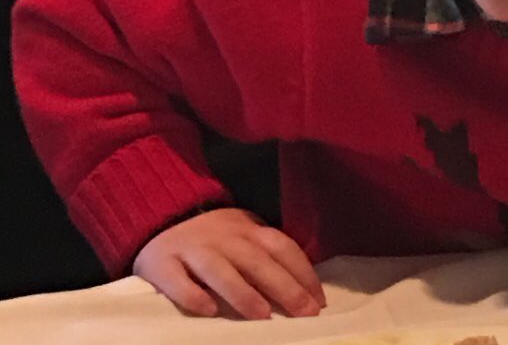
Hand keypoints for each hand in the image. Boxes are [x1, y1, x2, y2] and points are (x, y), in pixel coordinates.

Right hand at [132, 207, 325, 319]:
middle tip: (305, 314)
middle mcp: (224, 237)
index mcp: (249, 230)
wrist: (161, 218)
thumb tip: (305, 292)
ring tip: (263, 316)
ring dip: (243, 293)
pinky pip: (177, 281)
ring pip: (220, 270)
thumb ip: (267, 257)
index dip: (303, 273)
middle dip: (284, 287)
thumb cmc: (214, 239)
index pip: (282, 248)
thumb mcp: (245, 237)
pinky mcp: (162, 264)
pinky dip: (192, 296)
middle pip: (257, 261)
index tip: (319, 302)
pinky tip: (208, 312)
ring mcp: (193, 249)